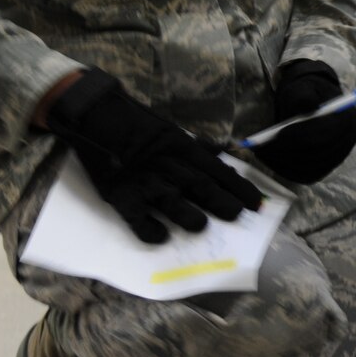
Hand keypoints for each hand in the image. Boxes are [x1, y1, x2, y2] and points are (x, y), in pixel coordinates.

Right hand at [42, 68, 261, 241]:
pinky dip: (149, 229)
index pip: (219, 171)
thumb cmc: (140, 127)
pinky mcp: (122, 196)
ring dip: (189, 215)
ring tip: (200, 225)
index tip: (257, 204)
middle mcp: (169, 167)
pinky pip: (137, 218)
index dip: (239, 188)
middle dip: (221, 202)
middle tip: (236, 215)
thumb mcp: (174, 131)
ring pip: (172, 202)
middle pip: (201, 186)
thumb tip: (222, 152)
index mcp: (184, 150)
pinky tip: (160, 237)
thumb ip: (198, 146)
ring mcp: (145, 182)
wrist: (98, 119)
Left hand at [250, 60, 355, 183]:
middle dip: (286, 152)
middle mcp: (346, 141)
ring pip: (310, 167)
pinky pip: (307, 176)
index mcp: (346, 118)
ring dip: (283, 163)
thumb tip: (306, 105)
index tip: (275, 135)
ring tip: (261, 153)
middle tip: (260, 148)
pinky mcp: (326, 168)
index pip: (323, 133)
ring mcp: (338, 157)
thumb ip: (304, 95)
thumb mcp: (303, 88)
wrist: (314, 104)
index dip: (299, 136)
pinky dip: (287, 171)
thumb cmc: (307, 94)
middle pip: (316, 153)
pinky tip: (271, 162)